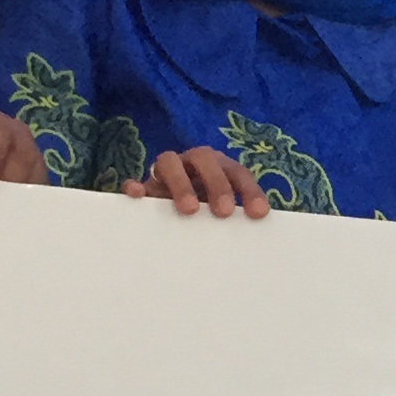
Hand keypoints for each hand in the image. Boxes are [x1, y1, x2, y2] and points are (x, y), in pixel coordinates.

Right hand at [123, 147, 270, 217]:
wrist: (175, 212)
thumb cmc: (209, 215)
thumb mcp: (223, 216)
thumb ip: (235, 221)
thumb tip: (257, 236)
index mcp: (221, 168)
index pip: (238, 173)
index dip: (250, 191)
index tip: (258, 214)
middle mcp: (194, 164)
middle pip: (205, 159)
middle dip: (217, 184)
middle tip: (223, 212)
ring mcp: (167, 171)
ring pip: (169, 162)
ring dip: (180, 183)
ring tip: (188, 210)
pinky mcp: (145, 186)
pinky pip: (138, 182)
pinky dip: (137, 186)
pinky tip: (137, 195)